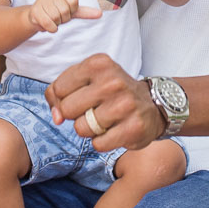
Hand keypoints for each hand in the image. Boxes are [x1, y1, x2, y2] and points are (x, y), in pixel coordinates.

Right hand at [28, 0, 101, 32]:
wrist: (35, 16)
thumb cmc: (55, 11)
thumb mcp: (71, 10)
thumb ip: (85, 12)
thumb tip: (100, 14)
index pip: (74, 2)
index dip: (71, 11)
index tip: (66, 11)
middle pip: (65, 11)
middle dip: (63, 19)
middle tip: (58, 17)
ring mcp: (41, 0)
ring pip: (56, 18)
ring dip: (56, 23)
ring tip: (51, 19)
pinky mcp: (35, 10)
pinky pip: (48, 24)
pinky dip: (50, 28)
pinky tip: (47, 24)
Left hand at [44, 54, 164, 150]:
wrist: (152, 104)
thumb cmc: (111, 92)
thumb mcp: (85, 79)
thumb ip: (59, 93)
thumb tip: (56, 117)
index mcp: (98, 64)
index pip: (59, 89)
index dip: (64, 99)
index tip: (80, 97)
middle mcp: (112, 81)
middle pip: (67, 109)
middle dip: (75, 115)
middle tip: (92, 109)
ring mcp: (125, 105)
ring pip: (81, 129)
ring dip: (89, 129)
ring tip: (104, 120)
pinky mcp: (133, 128)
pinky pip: (98, 144)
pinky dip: (101, 141)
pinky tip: (114, 130)